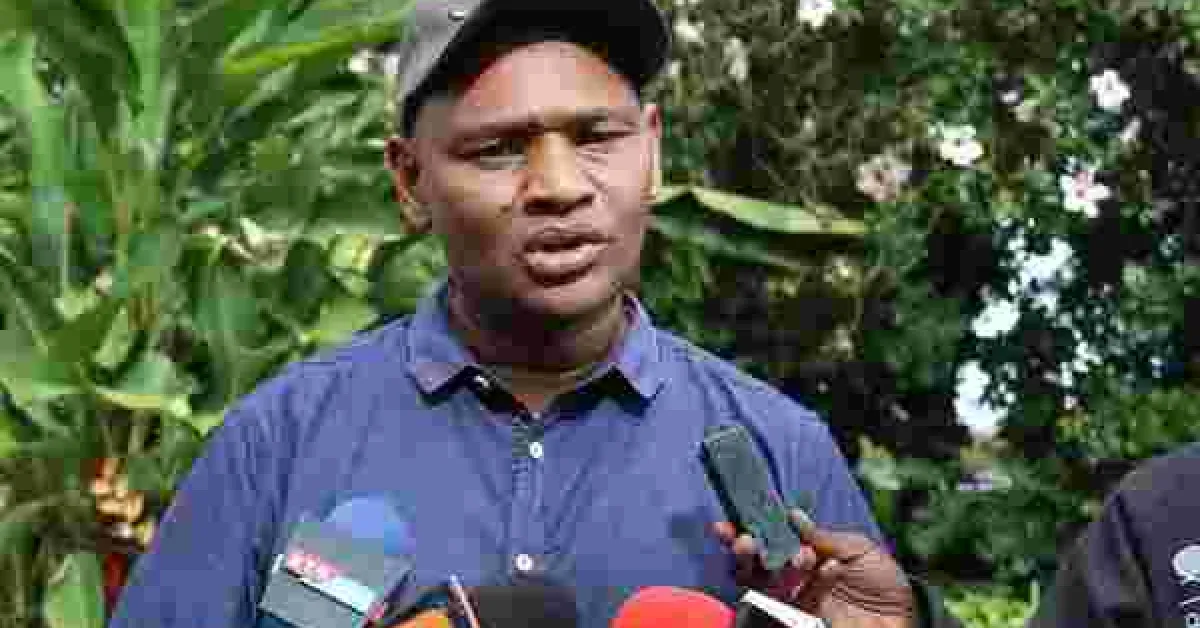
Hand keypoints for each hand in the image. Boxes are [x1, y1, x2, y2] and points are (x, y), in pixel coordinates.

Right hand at [712, 510, 914, 627]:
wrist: (901, 621)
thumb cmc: (884, 583)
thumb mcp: (859, 549)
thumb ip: (823, 536)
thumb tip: (791, 515)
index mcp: (807, 555)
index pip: (772, 540)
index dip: (752, 529)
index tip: (732, 521)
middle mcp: (795, 577)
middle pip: (757, 562)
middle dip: (744, 548)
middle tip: (744, 540)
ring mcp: (795, 600)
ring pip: (761, 583)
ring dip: (759, 564)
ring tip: (778, 553)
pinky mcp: (800, 619)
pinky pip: (790, 601)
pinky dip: (808, 581)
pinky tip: (826, 565)